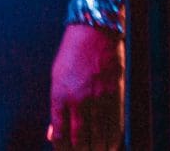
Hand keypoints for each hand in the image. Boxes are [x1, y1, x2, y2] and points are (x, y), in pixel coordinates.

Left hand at [48, 21, 122, 150]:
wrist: (95, 29)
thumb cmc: (72, 53)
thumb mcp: (56, 78)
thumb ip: (56, 107)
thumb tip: (54, 133)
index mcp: (60, 95)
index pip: (60, 134)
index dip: (62, 149)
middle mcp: (79, 99)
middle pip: (80, 139)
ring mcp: (99, 97)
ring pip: (98, 134)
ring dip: (97, 149)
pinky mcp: (115, 92)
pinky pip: (115, 123)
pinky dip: (113, 138)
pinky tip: (111, 145)